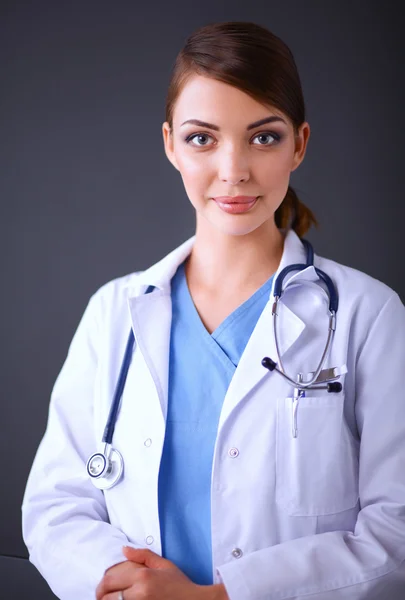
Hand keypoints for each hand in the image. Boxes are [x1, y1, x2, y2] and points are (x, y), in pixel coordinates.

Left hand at [96, 546, 225, 599]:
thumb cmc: (180, 585)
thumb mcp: (164, 565)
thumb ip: (142, 555)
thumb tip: (123, 550)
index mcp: (143, 576)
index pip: (109, 580)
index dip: (101, 585)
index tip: (103, 588)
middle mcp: (139, 593)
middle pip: (107, 595)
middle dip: (101, 596)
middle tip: (103, 596)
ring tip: (112, 599)